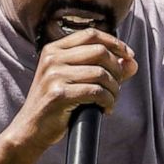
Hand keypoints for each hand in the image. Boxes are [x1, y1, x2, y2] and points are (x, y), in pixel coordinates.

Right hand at [9, 28, 136, 148]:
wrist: (31, 129)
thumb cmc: (57, 105)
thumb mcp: (77, 81)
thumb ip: (104, 68)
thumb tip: (132, 62)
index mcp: (54, 49)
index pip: (91, 34)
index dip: (115, 43)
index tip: (130, 56)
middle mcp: (52, 58)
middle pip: (100, 52)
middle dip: (117, 70)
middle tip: (117, 87)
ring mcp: (54, 75)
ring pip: (101, 73)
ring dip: (114, 89)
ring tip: (111, 101)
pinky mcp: (58, 94)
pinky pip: (96, 92)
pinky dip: (107, 101)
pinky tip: (105, 109)